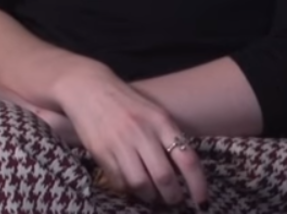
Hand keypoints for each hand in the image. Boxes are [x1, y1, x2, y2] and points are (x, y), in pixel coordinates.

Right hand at [53, 62, 208, 208]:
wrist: (85, 85)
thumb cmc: (124, 100)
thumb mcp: (151, 111)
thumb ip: (167, 137)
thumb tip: (184, 173)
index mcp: (160, 120)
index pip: (187, 159)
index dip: (197, 185)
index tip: (202, 201)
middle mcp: (141, 131)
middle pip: (164, 177)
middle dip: (171, 196)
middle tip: (172, 199)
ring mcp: (119, 141)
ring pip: (141, 184)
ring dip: (149, 195)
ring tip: (150, 194)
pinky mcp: (100, 150)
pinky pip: (119, 181)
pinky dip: (127, 188)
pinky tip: (129, 183)